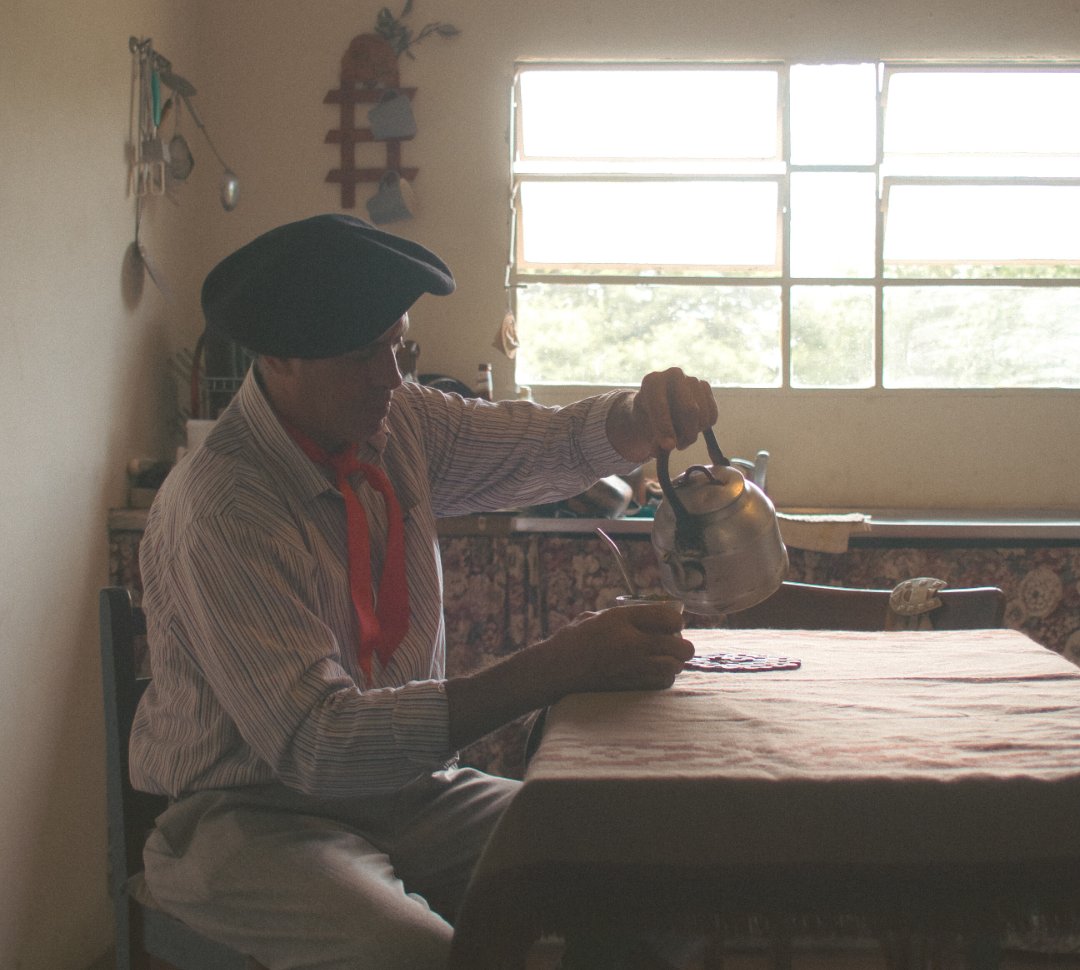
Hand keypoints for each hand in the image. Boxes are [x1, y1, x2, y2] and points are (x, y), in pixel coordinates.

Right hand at [546, 604, 693, 693]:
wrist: (558, 668)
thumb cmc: (575, 639)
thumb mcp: (597, 616)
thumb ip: (624, 616)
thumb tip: (651, 616)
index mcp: (622, 619)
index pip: (667, 616)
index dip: (676, 620)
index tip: (674, 623)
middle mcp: (631, 642)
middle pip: (678, 645)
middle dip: (683, 645)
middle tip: (677, 644)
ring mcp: (633, 666)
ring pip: (674, 666)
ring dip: (674, 662)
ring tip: (667, 659)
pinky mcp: (631, 685)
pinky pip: (663, 682)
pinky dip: (665, 677)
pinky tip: (656, 673)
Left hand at [606, 367, 717, 462]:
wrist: (658, 406)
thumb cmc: (648, 418)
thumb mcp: (643, 428)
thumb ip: (651, 438)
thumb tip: (668, 447)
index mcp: (652, 381)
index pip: (660, 405)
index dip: (665, 428)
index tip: (669, 447)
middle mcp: (673, 374)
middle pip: (690, 409)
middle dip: (687, 433)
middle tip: (679, 447)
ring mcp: (692, 379)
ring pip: (702, 413)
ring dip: (694, 432)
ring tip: (682, 438)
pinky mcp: (705, 387)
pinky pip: (712, 414)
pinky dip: (704, 428)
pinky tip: (692, 428)